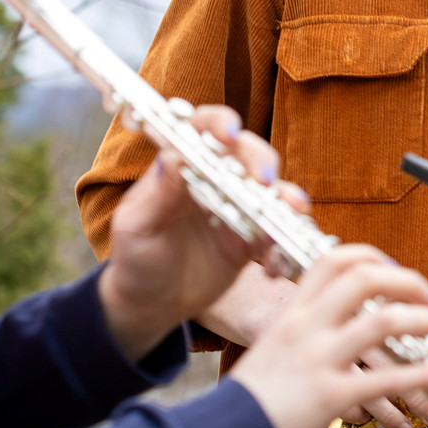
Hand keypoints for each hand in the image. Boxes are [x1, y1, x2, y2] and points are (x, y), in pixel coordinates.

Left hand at [98, 105, 304, 362]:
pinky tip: (273, 268)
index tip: (229, 133)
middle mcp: (215, 181)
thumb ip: (158, 194)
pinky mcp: (253, 240)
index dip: (219, 124)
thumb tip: (173, 156)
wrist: (150, 304)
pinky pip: (276, 235)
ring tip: (292, 211)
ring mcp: (238, 209)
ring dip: (285, 198)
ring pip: (270, 191)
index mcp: (182, 169)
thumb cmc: (135, 258)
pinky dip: (282, 247)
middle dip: (260, 159)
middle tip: (265, 178)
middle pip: (246, 154)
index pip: (202, 130)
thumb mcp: (137, 227)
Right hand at [229, 245, 427, 427]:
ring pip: (385, 321)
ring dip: (426, 321)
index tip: (395, 271)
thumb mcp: (269, 351)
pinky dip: (426, 375)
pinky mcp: (330, 395)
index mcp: (291, 314)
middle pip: (365, 279)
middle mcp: (306, 328)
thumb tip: (335, 330)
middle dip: (407, 281)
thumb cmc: (244, 403)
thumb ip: (301, 335)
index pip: (334, 261)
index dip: (372, 258)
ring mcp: (319, 359)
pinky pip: (389, 378)